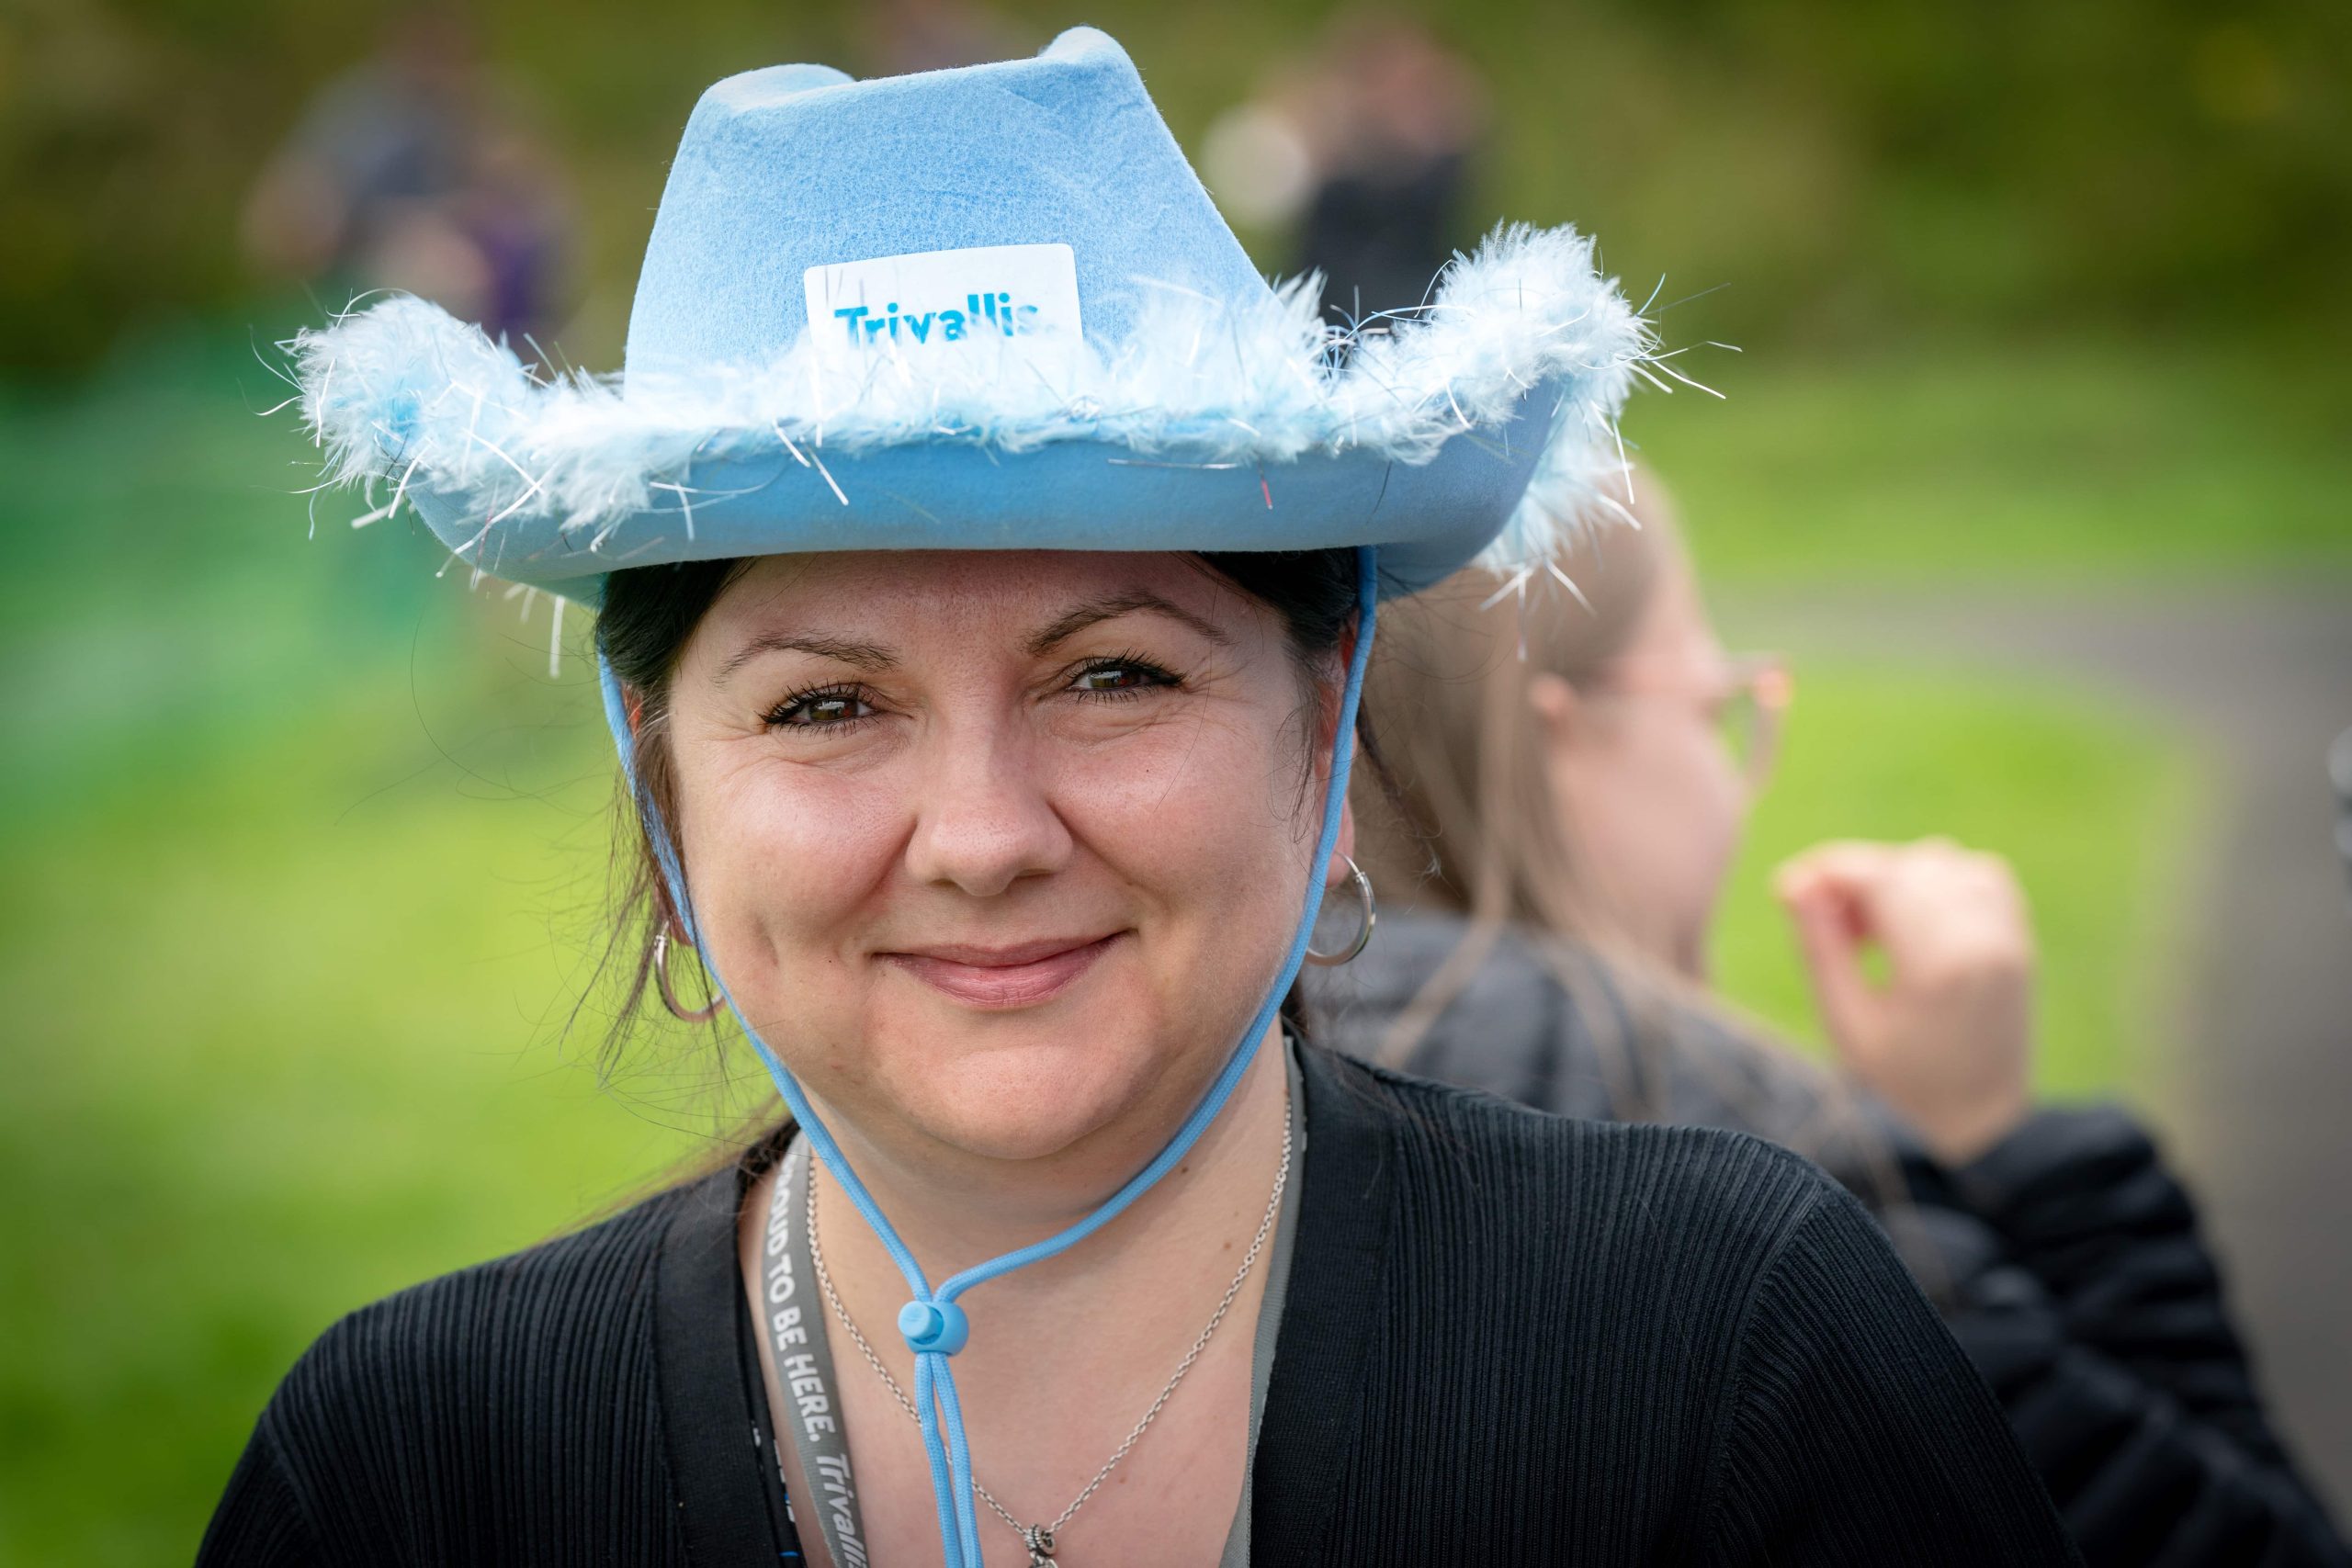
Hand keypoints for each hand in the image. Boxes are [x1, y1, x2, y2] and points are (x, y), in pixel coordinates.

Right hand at [1773, 838, 2036, 1165]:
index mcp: (1938, 967)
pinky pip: (1977, 872)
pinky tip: (1912, 917)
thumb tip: (1794, 884)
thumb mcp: (1846, 1023)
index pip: (1880, 878)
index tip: (1789, 888)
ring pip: (1942, 861)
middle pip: (1906, 865)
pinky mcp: (2018, 935)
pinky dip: (1938, 879)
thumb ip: (1820, 948)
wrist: (1985, 1113)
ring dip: (1896, 877)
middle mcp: (1982, 940)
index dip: (1828, 871)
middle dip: (1856, 878)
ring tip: (1869, 927)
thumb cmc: (1905, 1079)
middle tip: (1825, 920)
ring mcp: (2008, 934)